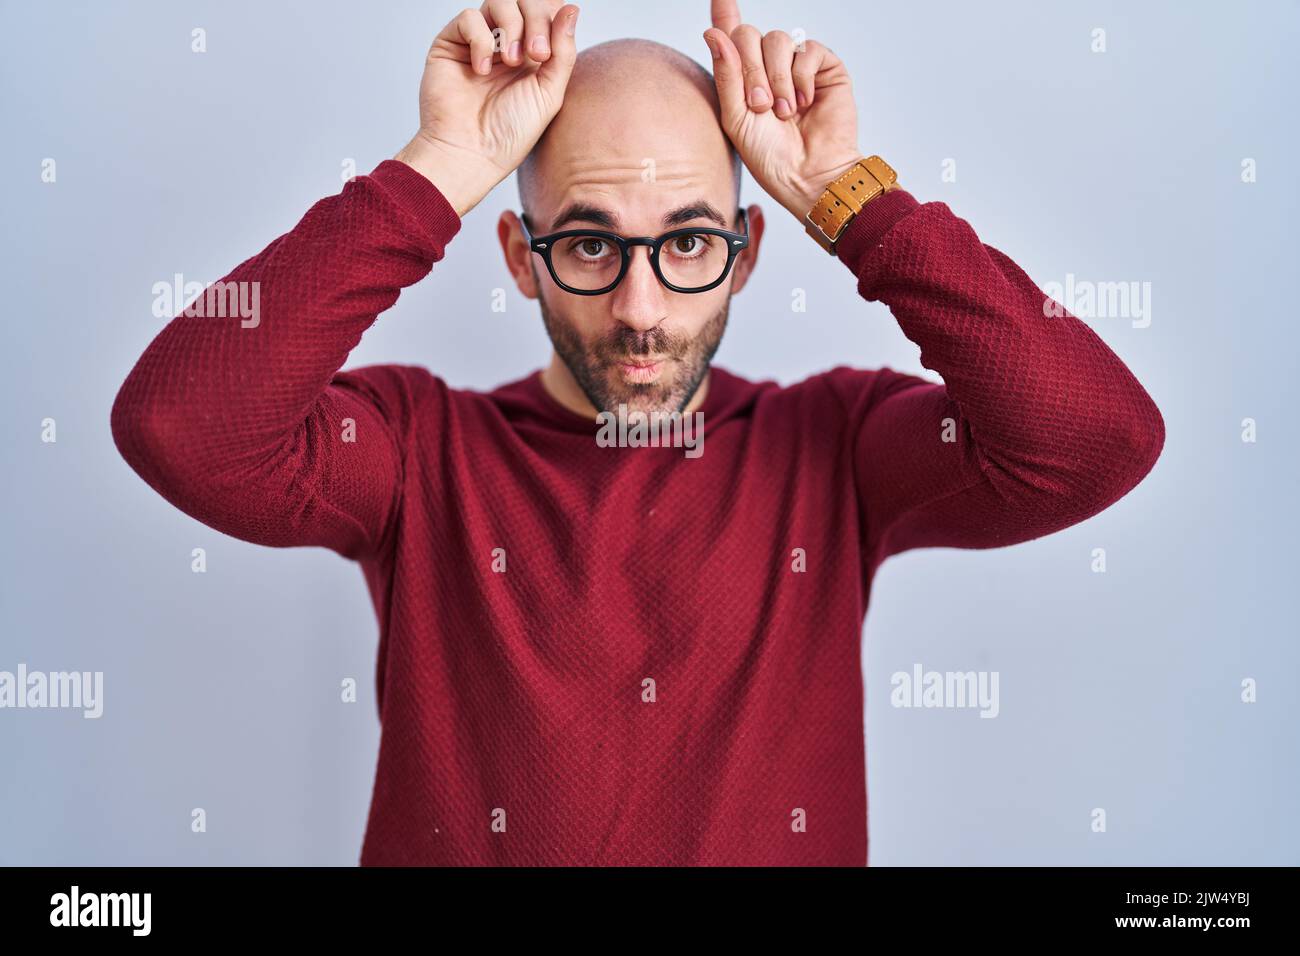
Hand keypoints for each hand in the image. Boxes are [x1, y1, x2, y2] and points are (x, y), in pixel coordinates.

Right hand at [396, 1, 580, 216]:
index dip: (552, 15)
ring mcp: (479, 42)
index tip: (551, 48)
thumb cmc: (509, 134)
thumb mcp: (549, 93)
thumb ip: (563, 50)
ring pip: (499, 1)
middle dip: (537, 21)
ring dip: (513, 26)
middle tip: (537, 55)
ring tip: (512, 62)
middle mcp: (507, 45)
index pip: (547, 11)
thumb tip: (571, 9)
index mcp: (533, 55)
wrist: (472, 154)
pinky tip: (482, 70)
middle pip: (526, 1)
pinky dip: (481, 39)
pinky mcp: (451, 44)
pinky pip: (469, 17)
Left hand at [702, 0, 863, 222]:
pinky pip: (807, 49)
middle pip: (749, 35)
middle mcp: (767, 67)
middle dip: (751, 71)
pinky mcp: (824, 68)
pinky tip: (804, 103)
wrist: (808, 175)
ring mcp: (796, 66)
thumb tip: (714, 32)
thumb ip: (726, 74)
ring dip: (777, 78)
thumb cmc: (770, 156)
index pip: (730, 37)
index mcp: (742, 79)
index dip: (725, 14)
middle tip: (760, 106)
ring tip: (783, 111)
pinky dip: (801, 77)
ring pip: (777, 40)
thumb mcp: (735, 118)